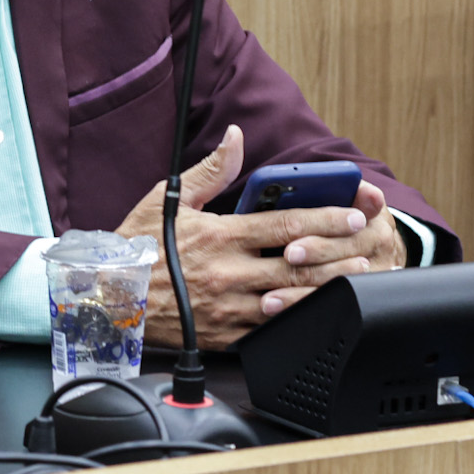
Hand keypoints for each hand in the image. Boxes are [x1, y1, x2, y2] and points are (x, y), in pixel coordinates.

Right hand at [116, 126, 400, 348]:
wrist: (108, 295)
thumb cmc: (136, 245)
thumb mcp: (169, 198)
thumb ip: (211, 170)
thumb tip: (236, 138)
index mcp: (220, 236)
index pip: (285, 225)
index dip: (324, 219)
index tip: (350, 215)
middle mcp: (228, 273)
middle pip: (297, 265)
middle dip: (337, 257)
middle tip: (364, 250)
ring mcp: (227, 307)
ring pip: (290, 300)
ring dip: (325, 290)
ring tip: (352, 281)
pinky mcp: (223, 335)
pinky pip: (269, 331)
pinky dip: (296, 321)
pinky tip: (316, 313)